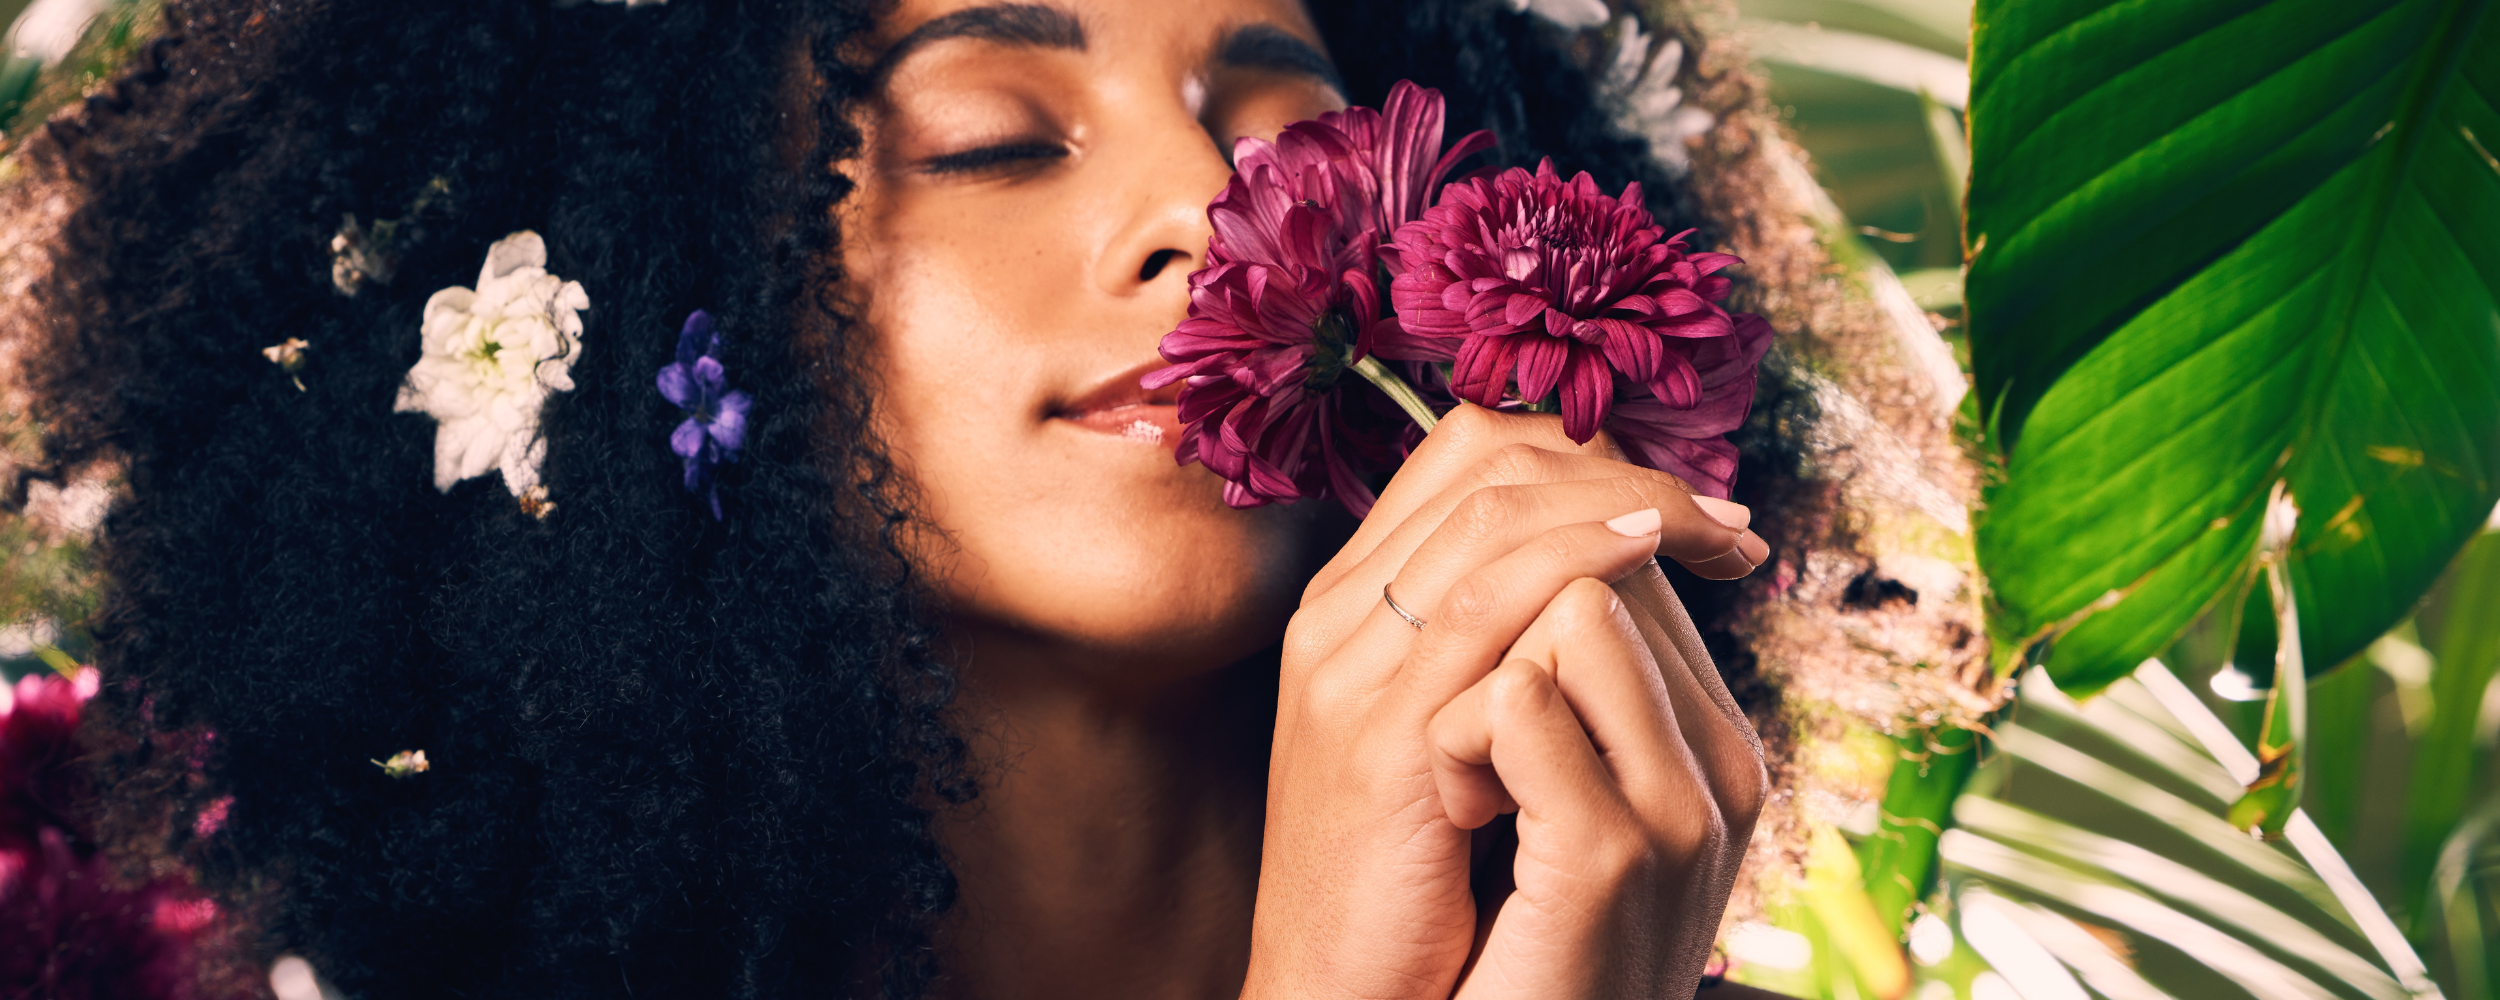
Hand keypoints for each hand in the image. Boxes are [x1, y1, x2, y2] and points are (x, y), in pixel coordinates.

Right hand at [1245, 403, 1769, 999]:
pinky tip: (1653, 562)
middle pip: (1485, 464)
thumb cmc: (1413, 884)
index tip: (1681, 500)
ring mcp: (1351, 672)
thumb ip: (1494, 655)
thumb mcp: (1448, 742)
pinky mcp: (1383, 738)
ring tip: (1720, 532)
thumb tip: (1609, 581)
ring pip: (1492, 516)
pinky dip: (1583, 561)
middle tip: (1726, 515)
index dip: (1584, 452)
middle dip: (1624, 467)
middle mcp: (1335, 620)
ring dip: (1627, 503)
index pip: (1464, 457)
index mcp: (1345, 608)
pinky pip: (1490, 606)